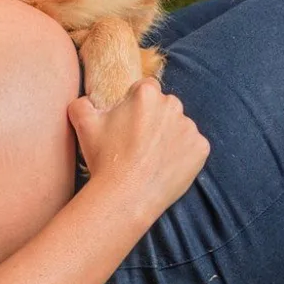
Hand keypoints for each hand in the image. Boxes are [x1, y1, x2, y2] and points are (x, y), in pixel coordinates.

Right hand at [68, 78, 208, 212]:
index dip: (136, 103)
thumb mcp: (83, 124)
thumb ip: (82, 103)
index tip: (129, 121)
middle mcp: (173, 106)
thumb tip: (87, 100)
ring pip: (179, 126)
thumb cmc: (105, 158)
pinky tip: (164, 165)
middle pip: (165, 105)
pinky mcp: (201, 149)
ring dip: (168, 135)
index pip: (146, 87)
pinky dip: (182, 154)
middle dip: (154, 118)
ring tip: (150, 156)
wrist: (127, 195)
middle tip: (137, 140)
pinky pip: (192, 146)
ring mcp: (190, 128)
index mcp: (146, 94)